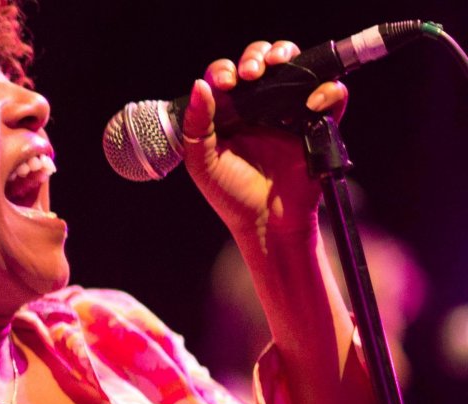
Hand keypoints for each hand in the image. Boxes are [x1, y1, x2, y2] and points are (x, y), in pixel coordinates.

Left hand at [181, 40, 348, 243]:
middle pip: (262, 62)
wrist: (267, 222)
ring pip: (297, 68)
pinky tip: (310, 102)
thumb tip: (200, 84)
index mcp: (229, 112)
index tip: (226, 82)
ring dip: (288, 57)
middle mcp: (260, 107)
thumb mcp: (202, 162)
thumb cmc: (231, 194)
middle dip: (257, 56)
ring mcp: (291, 113)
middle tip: (251, 72)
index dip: (225, 69)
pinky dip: (328, 90)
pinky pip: (333, 96)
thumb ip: (197, 125)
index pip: (227, 74)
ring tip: (277, 67)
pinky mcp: (319, 125)